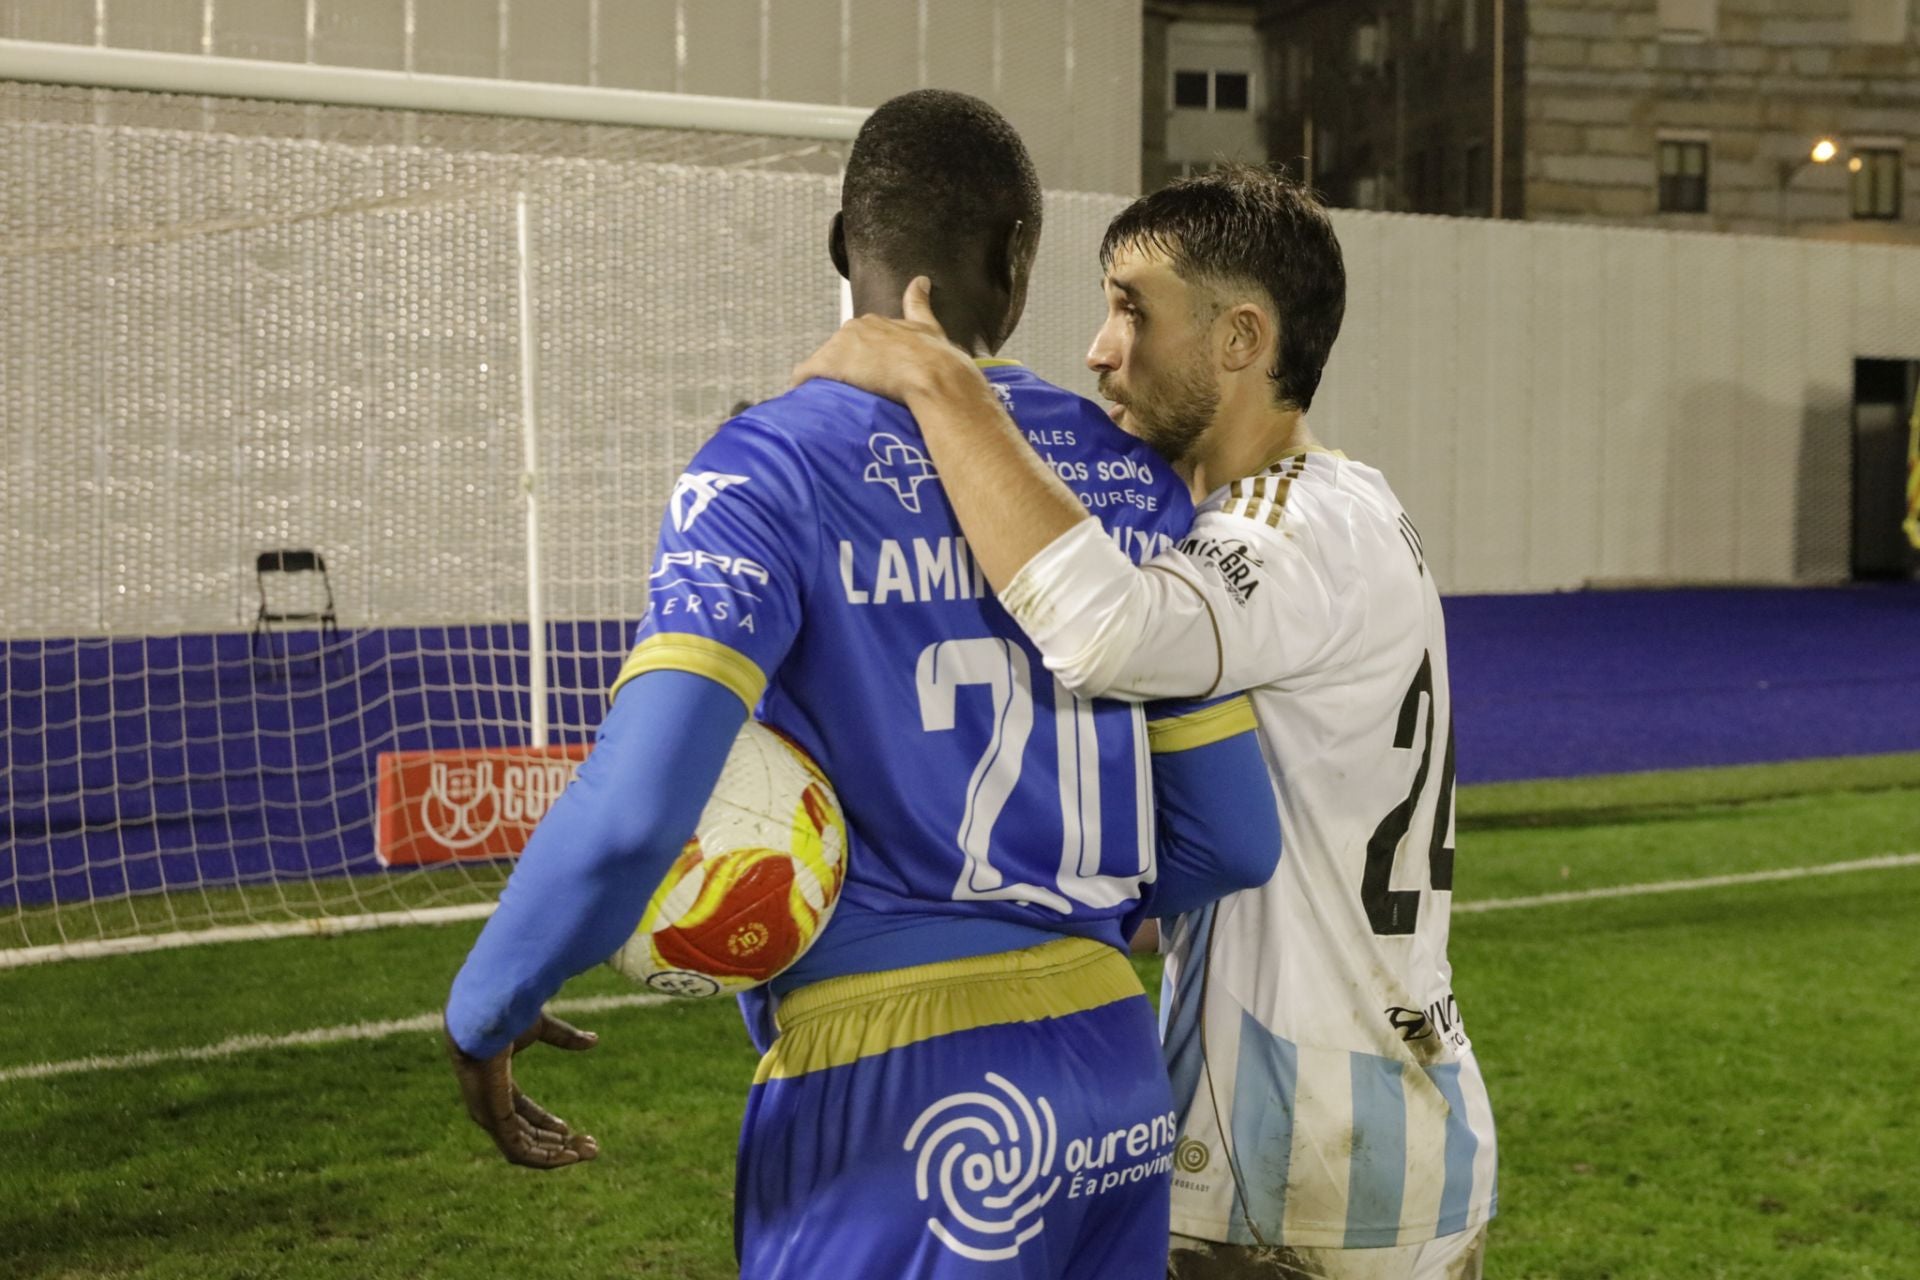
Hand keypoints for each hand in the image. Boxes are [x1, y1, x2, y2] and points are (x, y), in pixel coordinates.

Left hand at [445, 1009, 600, 1168]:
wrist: (487, 1017)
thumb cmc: (505, 1016)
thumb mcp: (541, 1028)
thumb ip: (565, 1037)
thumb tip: (595, 1040)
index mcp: (497, 1085)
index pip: (522, 1115)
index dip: (547, 1125)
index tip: (570, 1130)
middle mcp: (490, 1106)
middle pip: (526, 1136)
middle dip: (557, 1145)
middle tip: (589, 1148)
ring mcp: (490, 1116)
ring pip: (524, 1149)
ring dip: (554, 1156)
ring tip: (585, 1154)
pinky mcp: (494, 1120)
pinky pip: (519, 1151)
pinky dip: (544, 1158)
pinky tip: (568, 1155)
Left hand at [791, 276, 982, 404]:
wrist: (932, 376)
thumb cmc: (935, 358)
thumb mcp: (929, 327)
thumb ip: (919, 303)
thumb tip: (921, 280)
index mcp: (874, 322)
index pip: (857, 339)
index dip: (861, 359)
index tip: (868, 375)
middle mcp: (854, 329)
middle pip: (839, 353)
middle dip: (844, 372)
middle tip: (858, 394)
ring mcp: (840, 347)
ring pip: (823, 366)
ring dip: (828, 383)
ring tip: (839, 404)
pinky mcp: (827, 365)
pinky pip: (805, 375)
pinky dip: (806, 387)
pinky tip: (812, 402)